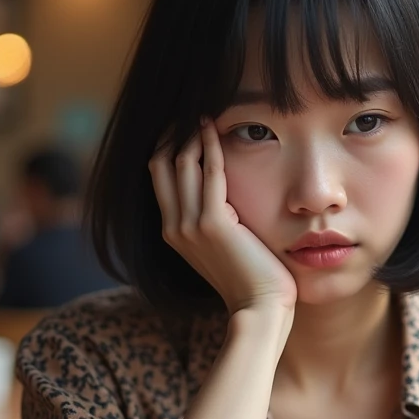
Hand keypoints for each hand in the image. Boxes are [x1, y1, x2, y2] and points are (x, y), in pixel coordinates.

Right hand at [149, 119, 296, 314]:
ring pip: (182, 164)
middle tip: (189, 110)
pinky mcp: (213, 223)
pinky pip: (210, 173)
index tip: (181, 124)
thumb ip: (216, 221)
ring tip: (204, 113)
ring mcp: (190, 225)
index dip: (166, 146)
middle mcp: (174, 227)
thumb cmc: (251, 280)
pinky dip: (212, 147)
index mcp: (173, 232)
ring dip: (192, 134)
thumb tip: (225, 197)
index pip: (159, 177)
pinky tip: (216, 129)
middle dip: (173, 134)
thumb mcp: (224, 247)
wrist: (259, 309)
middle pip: (161, 164)